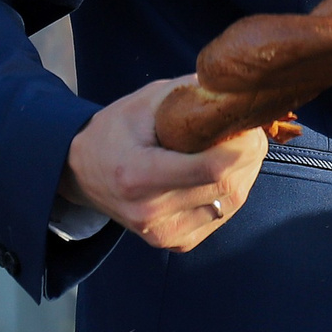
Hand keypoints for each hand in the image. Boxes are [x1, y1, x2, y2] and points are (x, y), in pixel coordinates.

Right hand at [61, 77, 266, 250]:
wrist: (82, 172)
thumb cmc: (116, 130)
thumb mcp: (146, 100)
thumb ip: (191, 92)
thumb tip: (237, 88)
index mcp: (139, 175)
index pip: (213, 169)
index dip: (242, 146)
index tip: (246, 124)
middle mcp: (150, 211)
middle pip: (228, 186)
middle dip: (249, 155)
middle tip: (246, 132)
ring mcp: (162, 233)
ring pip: (232, 202)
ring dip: (245, 173)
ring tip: (233, 149)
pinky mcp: (174, 243)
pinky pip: (222, 216)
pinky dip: (230, 192)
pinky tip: (219, 174)